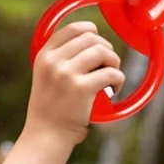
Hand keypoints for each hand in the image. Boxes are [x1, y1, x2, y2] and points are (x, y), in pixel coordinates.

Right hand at [25, 21, 124, 145]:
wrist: (46, 135)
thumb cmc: (51, 107)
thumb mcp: (46, 75)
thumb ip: (61, 57)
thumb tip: (94, 40)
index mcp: (44, 55)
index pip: (72, 28)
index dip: (91, 32)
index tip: (98, 43)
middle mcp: (53, 61)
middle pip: (91, 38)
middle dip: (106, 48)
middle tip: (107, 65)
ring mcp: (66, 74)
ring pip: (102, 51)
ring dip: (114, 61)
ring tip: (112, 76)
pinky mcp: (81, 88)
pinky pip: (111, 73)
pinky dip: (119, 79)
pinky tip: (114, 89)